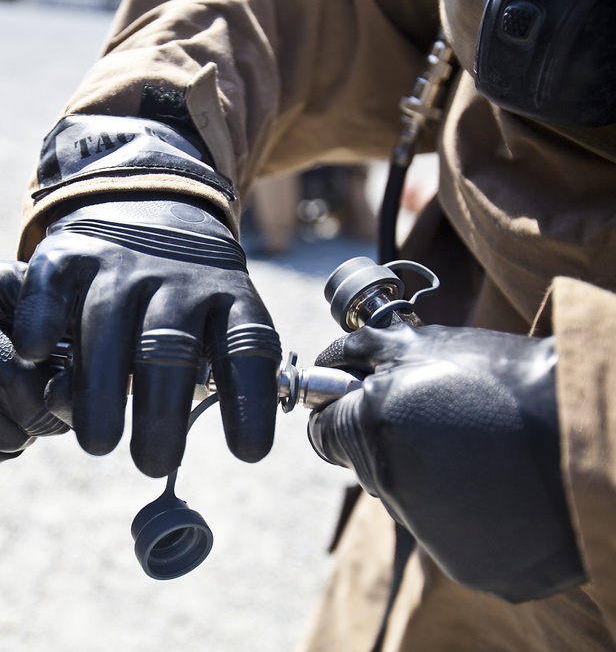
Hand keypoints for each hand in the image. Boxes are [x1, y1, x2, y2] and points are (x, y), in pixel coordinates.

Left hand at [0, 240, 67, 485]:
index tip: (40, 363)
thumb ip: (41, 299)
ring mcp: (4, 439)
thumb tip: (60, 328)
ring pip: (3, 437)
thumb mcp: (1, 282)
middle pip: (39, 415)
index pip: (85, 393)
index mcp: (63, 369)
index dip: (67, 386)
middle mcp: (42, 409)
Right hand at [12, 193, 280, 477]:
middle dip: (163, 412)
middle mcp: (177, 279)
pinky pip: (53, 286)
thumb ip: (190, 377)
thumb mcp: (212, 318)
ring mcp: (121, 264)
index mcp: (228, 296)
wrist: (144, 200)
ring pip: (109, 325)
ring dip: (102, 388)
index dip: (249, 400)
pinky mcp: (70, 253)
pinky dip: (41, 318)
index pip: (247, 347)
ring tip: (99, 443)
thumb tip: (143, 440)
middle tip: (153, 463)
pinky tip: (34, 354)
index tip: (248, 453)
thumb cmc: (180, 294)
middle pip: (170, 348)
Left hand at [309, 324, 584, 601]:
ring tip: (485, 460)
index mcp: (373, 424)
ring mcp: (427, 530)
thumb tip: (327, 362)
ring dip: (433, 485)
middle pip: (369, 468)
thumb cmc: (511, 380)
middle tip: (448, 428)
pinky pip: (449, 540)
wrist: (597, 434)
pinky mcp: (466, 566)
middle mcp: (390, 483)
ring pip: (410, 504)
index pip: (324, 432)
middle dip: (395, 446)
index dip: (342, 416)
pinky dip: (469, 522)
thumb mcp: (428, 347)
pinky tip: (502, 495)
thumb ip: (365, 357)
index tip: (364, 409)